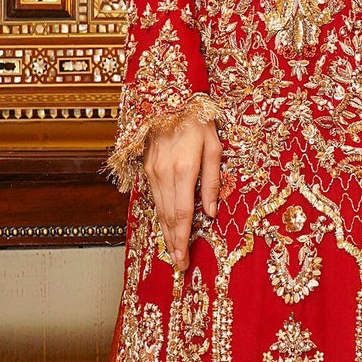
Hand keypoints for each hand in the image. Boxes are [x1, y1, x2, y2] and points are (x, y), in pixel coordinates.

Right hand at [145, 110, 220, 271]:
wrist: (171, 97)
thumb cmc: (199, 120)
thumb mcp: (214, 147)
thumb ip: (212, 181)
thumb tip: (211, 212)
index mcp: (184, 170)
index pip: (182, 214)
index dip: (182, 240)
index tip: (184, 260)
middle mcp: (164, 173)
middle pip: (167, 217)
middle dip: (173, 243)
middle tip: (179, 265)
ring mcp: (152, 171)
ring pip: (158, 209)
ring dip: (165, 233)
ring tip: (172, 252)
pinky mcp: (146, 167)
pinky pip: (153, 197)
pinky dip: (158, 215)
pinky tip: (164, 226)